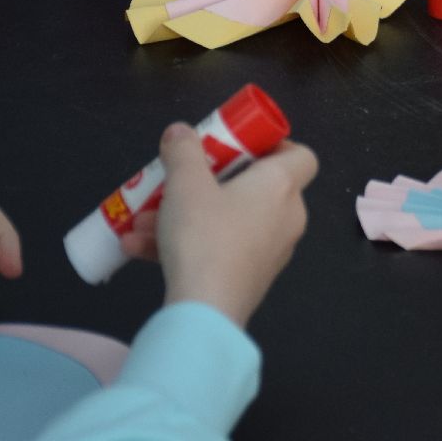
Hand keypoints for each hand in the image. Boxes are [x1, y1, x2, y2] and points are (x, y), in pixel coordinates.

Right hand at [120, 125, 317, 328]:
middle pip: (255, 188)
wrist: (206, 310)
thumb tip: (180, 131)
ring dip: (184, 216)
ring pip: (228, 221)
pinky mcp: (252, 278)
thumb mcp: (185, 184)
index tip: (240, 148)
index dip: (275, 147)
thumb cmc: (204, 235)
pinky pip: (221, 249)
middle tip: (178, 183)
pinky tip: (139, 248)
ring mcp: (272, 251)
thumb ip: (182, 151)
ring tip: (141, 221)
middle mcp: (287, 217)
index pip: (301, 157)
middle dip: (206, 184)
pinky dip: (187, 245)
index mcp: (282, 186)